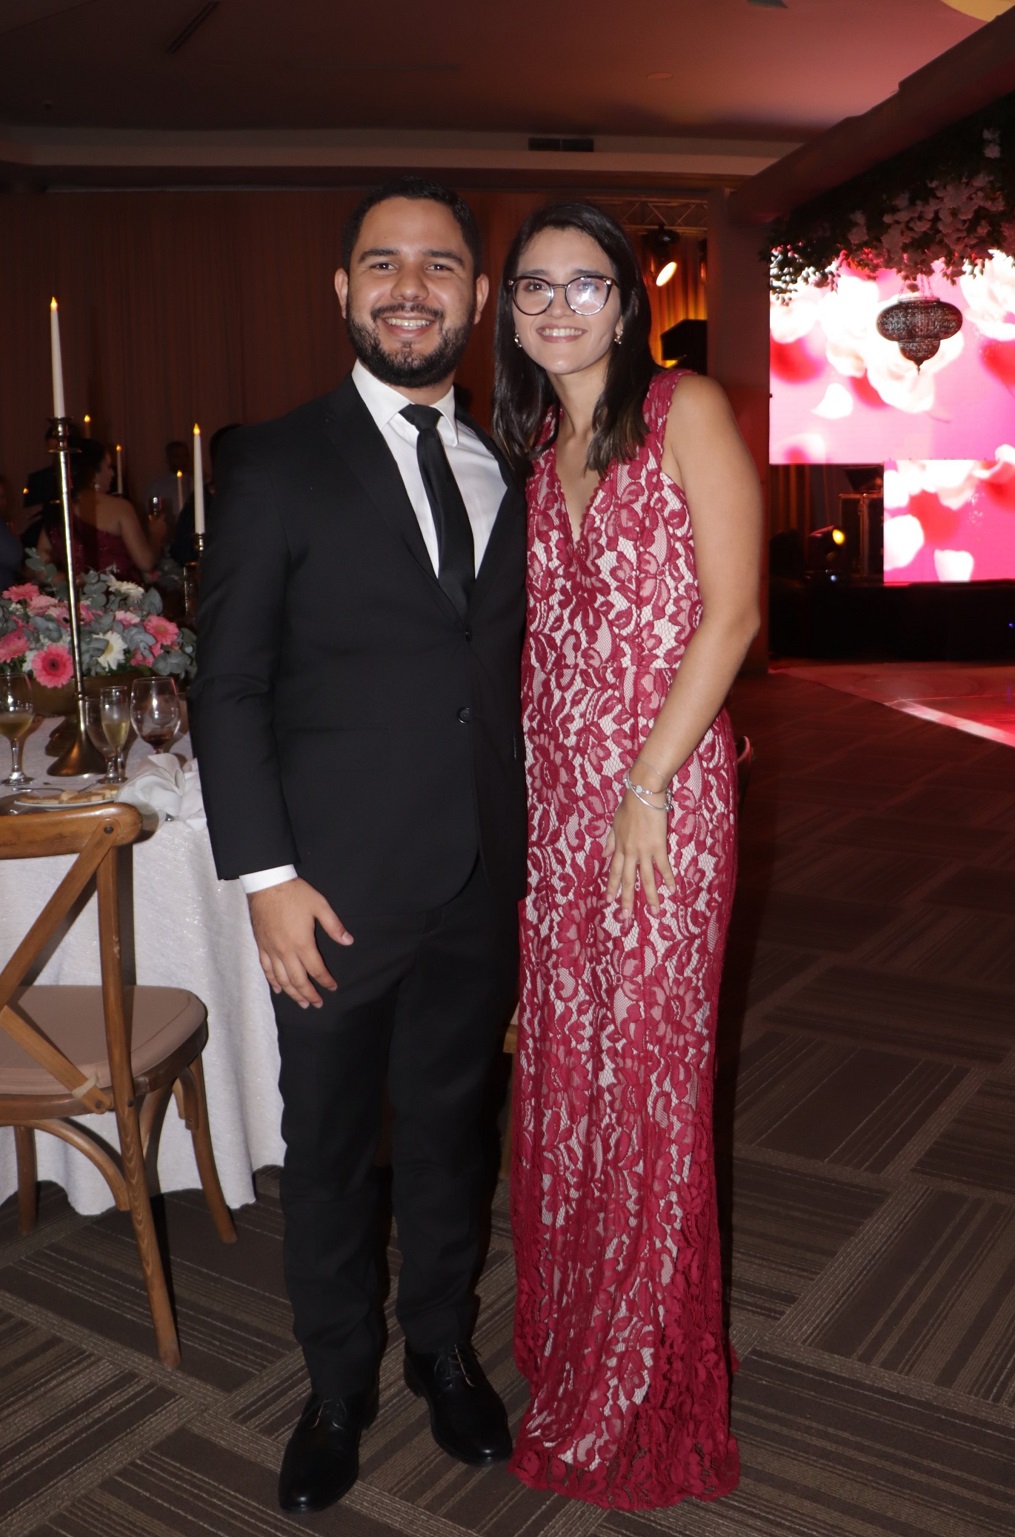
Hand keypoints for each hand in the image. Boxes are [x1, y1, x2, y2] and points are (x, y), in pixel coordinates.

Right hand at [248, 877, 352, 1008]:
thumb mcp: (320, 906)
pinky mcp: (261, 946)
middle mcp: (285, 951)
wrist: (267, 884)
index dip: (325, 981)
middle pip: (298, 980)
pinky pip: (266, 970)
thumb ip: (334, 926)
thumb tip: (348, 941)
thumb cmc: (295, 894)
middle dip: (309, 995)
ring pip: (281, 979)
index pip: (316, 970)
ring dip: (292, 994)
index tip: (333, 988)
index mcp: (302, 943)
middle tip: (317, 1004)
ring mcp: (271, 950)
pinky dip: (273, 982)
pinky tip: (278, 989)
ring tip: (301, 1003)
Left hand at [605, 792, 675, 916]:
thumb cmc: (629, 805)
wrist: (642, 792)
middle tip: (626, 918)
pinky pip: (663, 866)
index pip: (614, 872)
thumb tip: (604, 854)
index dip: (612, 887)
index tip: (609, 901)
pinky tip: (672, 889)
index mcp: (619, 847)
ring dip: (651, 896)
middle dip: (627, 900)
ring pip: (646, 878)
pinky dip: (667, 878)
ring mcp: (643, 851)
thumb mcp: (615, 823)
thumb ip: (610, 840)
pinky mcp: (658, 846)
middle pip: (628, 880)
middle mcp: (629, 852)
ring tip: (655, 912)